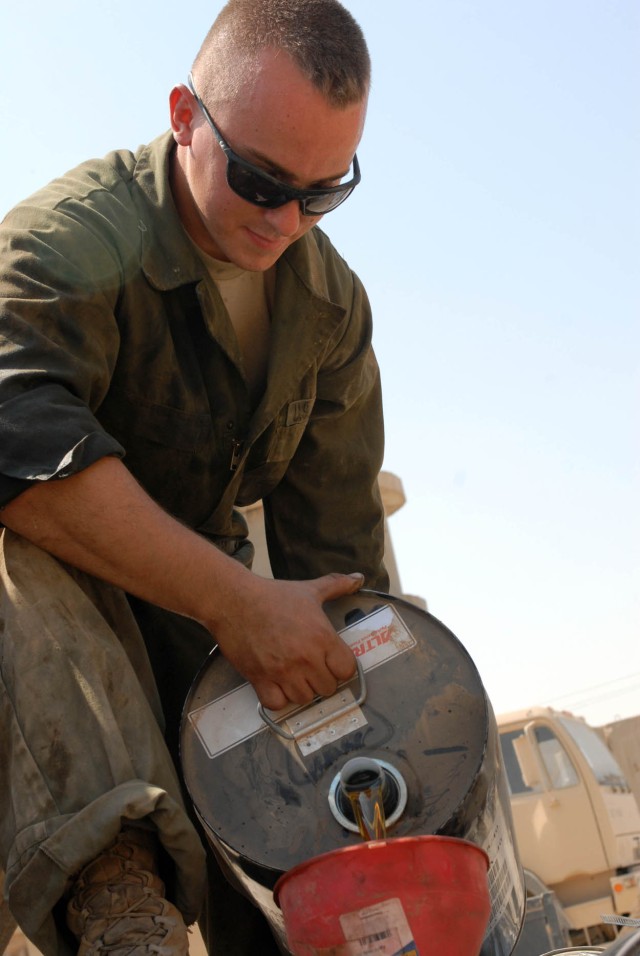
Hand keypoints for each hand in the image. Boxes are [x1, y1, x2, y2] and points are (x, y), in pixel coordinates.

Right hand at [209, 571, 362, 709]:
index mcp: (322, 637)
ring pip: (304, 699)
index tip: (331, 661)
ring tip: (294, 675)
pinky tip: (276, 683)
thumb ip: (337, 585)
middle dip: (321, 679)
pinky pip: (277, 704)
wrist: (233, 600)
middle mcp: (305, 658)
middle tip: (310, 667)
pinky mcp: (260, 679)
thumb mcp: (309, 589)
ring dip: (300, 690)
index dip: (341, 668)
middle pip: (327, 688)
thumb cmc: (272, 595)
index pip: (347, 670)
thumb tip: (359, 578)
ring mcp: (282, 671)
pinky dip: (278, 698)